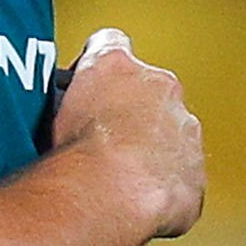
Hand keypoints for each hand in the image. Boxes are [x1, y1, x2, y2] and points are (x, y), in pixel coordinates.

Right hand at [48, 28, 203, 243]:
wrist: (111, 193)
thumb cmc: (78, 152)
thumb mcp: (51, 109)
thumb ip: (64, 97)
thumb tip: (57, 102)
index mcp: (120, 66)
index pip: (110, 44)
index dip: (98, 64)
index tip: (89, 82)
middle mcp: (161, 89)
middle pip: (149, 90)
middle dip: (131, 111)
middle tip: (103, 139)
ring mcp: (184, 131)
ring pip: (171, 133)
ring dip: (152, 150)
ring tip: (121, 177)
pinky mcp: (194, 174)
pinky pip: (181, 177)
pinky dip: (164, 187)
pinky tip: (138, 201)